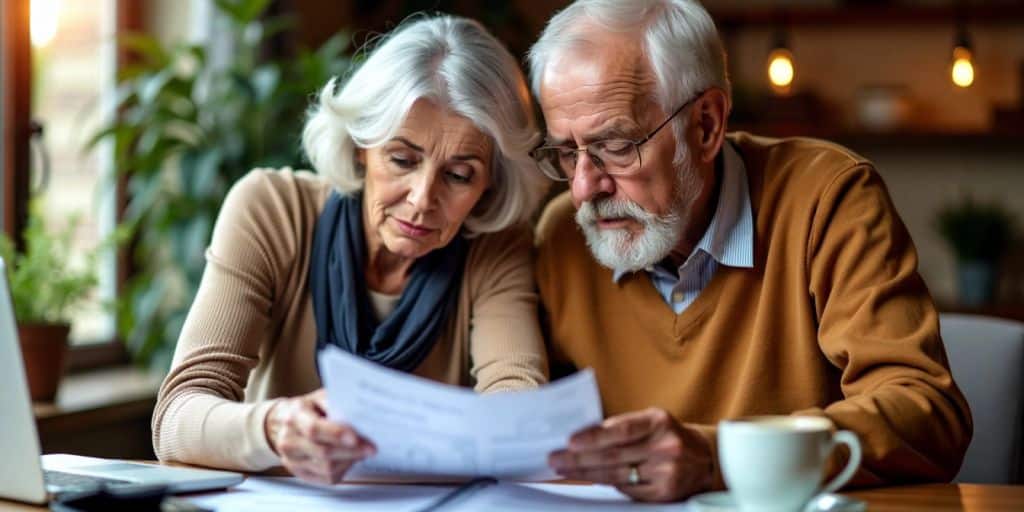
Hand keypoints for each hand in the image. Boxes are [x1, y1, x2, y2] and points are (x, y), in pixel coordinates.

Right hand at [264, 388, 375, 483]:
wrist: (283, 422)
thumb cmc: (308, 408)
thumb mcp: (319, 397)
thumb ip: (336, 404)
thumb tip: (360, 415)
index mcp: (294, 416)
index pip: (314, 429)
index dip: (336, 434)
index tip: (356, 438)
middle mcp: (289, 440)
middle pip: (323, 452)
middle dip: (351, 451)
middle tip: (371, 448)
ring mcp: (291, 459)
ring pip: (326, 468)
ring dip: (349, 460)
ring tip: (362, 451)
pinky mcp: (299, 472)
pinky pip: (326, 478)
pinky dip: (343, 469)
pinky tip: (350, 459)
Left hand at [548, 408, 712, 501]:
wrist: (705, 458)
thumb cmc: (668, 435)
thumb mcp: (651, 421)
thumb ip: (622, 426)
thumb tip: (582, 435)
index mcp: (658, 422)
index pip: (621, 430)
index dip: (594, 436)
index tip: (570, 441)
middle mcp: (664, 446)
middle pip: (614, 456)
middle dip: (580, 459)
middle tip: (555, 458)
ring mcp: (666, 471)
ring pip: (617, 475)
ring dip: (586, 473)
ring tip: (564, 469)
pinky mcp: (664, 492)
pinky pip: (627, 489)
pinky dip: (607, 483)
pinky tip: (591, 478)